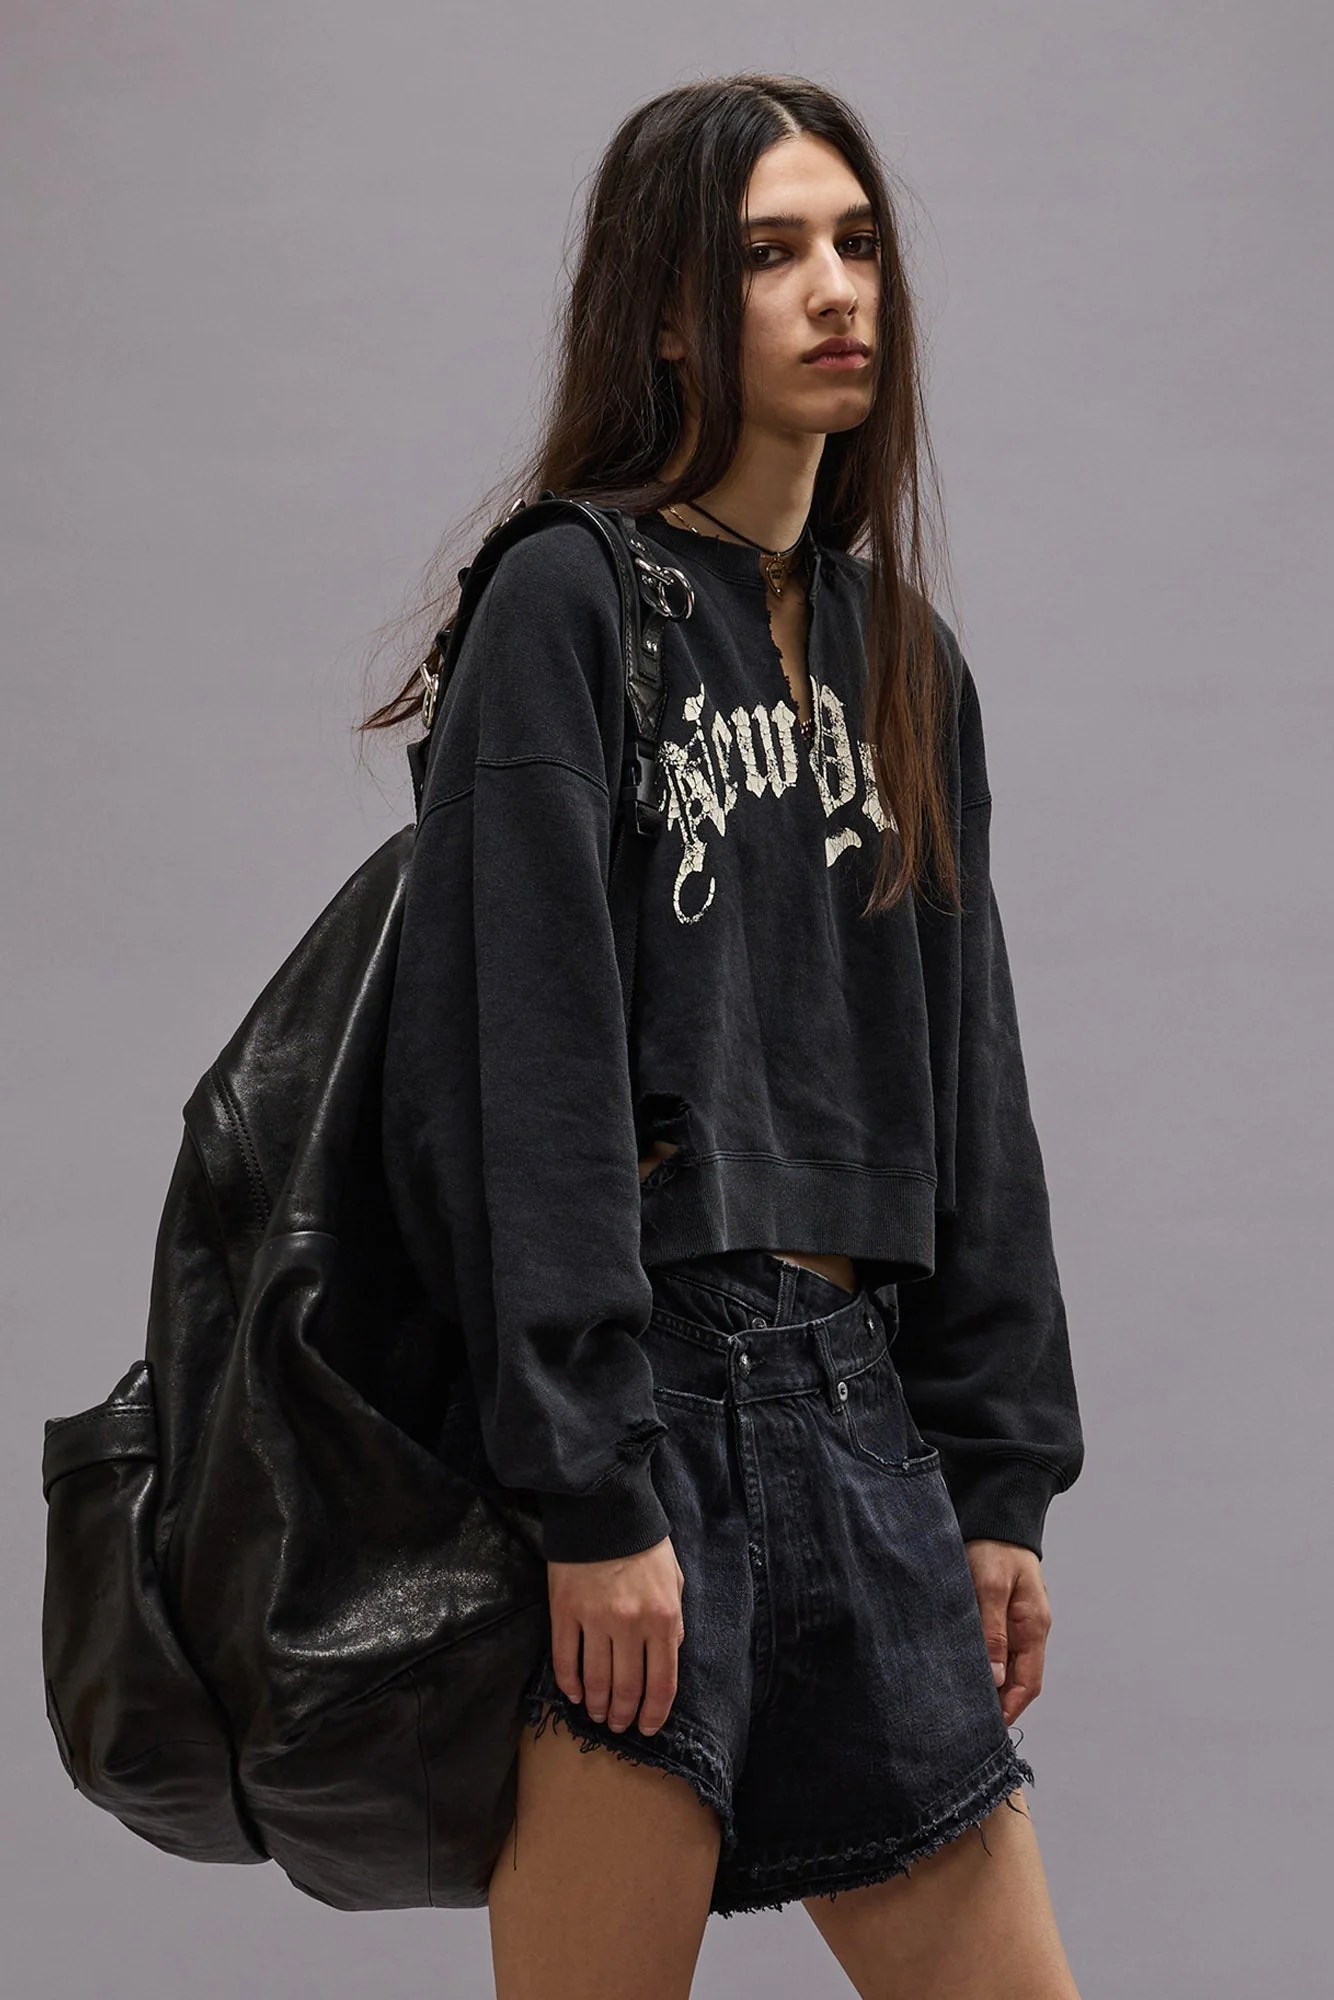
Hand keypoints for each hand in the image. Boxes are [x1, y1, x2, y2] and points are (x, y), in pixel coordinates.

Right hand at [547, 1536, 685, 1737]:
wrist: (603, 1509)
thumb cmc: (643, 1544)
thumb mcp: (674, 1580)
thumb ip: (675, 1621)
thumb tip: (670, 1655)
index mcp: (663, 1618)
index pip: (662, 1682)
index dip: (655, 1713)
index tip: (647, 1728)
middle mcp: (631, 1625)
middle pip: (628, 1688)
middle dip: (625, 1715)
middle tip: (620, 1725)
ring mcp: (595, 1620)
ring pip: (596, 1681)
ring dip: (599, 1706)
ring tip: (599, 1715)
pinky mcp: (564, 1613)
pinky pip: (566, 1660)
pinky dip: (570, 1684)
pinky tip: (575, 1695)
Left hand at [963, 1539, 1051, 1727]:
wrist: (997, 1515)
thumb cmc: (994, 1546)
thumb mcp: (990, 1586)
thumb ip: (992, 1631)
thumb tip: (995, 1678)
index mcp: (1034, 1626)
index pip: (1027, 1683)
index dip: (1010, 1709)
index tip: (988, 1730)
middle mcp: (1031, 1629)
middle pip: (1018, 1679)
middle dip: (998, 1703)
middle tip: (968, 1724)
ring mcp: (1019, 1621)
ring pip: (1007, 1665)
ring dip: (991, 1684)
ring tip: (962, 1702)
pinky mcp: (1003, 1613)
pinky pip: (998, 1648)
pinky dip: (985, 1664)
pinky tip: (964, 1669)